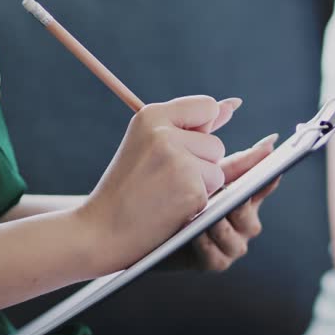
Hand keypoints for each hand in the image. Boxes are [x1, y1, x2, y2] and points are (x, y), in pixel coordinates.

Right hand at [77, 95, 241, 275]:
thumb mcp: (151, 144)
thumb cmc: (127, 187)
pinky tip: (169, 208)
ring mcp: (178, 161)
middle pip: (216, 143)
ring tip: (166, 193)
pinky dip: (196, 203)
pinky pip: (214, 192)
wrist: (100, 230)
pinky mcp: (190, 188)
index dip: (200, 130)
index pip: (207, 106)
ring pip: (217, 169)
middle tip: (162, 178)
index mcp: (151, 114)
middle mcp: (164, 133)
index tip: (176, 149)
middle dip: (199, 164)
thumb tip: (233, 104)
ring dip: (200, 185)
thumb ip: (193, 124)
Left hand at [161, 133, 281, 271]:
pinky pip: (216, 258)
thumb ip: (239, 163)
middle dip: (240, 211)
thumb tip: (271, 141)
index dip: (269, 182)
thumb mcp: (208, 176)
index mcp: (245, 200)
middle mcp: (243, 225)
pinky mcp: (213, 262)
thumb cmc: (183, 196)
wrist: (149, 228)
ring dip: (221, 229)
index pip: (263, 189)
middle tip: (232, 199)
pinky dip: (207, 246)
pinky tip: (195, 234)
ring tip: (209, 218)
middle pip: (251, 221)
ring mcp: (230, 246)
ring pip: (236, 241)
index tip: (272, 171)